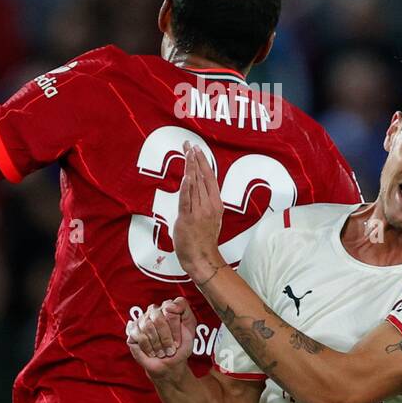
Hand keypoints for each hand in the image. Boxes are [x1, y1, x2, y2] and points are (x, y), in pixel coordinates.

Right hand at [126, 298, 195, 379]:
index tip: (178, 342)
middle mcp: (154, 310)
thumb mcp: (190, 325)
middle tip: (171, 350)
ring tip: (162, 353)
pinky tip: (153, 353)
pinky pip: (139, 336)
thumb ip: (184, 308)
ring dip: (158, 344)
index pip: (170, 308)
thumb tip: (168, 306)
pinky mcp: (132, 330)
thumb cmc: (181, 345)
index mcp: (168, 306)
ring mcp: (142, 319)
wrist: (170, 364)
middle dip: (166, 338)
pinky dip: (148, 348)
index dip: (175, 328)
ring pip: (148, 327)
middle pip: (158, 318)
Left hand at [173, 143, 224, 283]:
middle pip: (202, 177)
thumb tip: (197, 189)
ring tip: (187, 153)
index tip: (198, 149)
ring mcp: (198, 212)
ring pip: (194, 185)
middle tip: (190, 144)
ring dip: (190, 167)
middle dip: (195, 159)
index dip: (203, 162)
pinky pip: (186, 201)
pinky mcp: (187, 219)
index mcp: (216, 204)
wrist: (201, 258)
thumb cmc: (204, 240)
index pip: (209, 177)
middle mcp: (208, 205)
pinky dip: (186, 188)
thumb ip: (205, 202)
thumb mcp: (211, 217)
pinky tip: (186, 176)